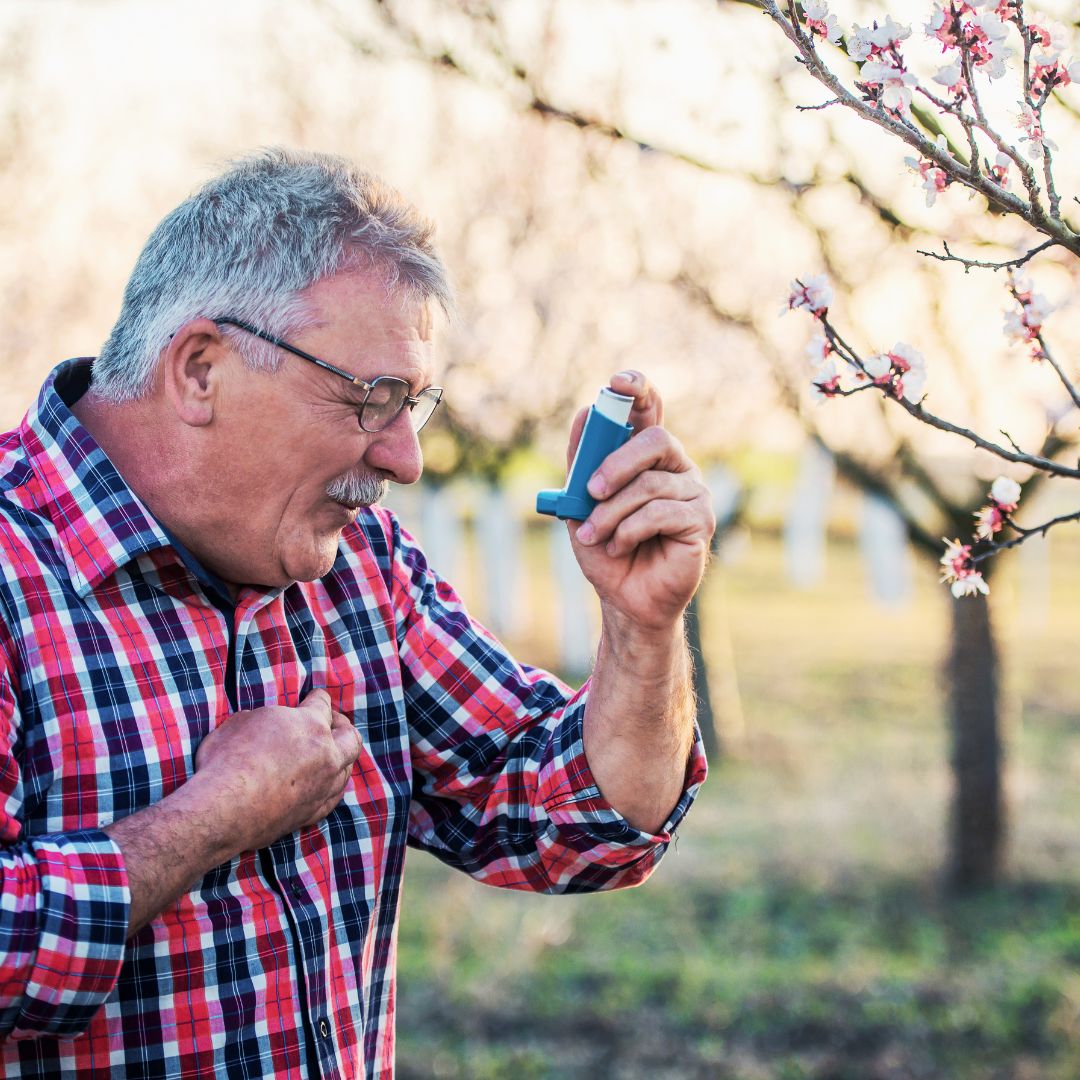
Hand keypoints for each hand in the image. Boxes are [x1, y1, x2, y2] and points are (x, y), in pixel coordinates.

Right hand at [193, 689, 361, 854]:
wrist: (222, 811)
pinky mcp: (312, 813)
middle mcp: (326, 755)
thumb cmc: (225, 761)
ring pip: (346, 769)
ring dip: (339, 759)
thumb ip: (259, 719)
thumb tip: (258, 722)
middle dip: (342, 727)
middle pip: (350, 737)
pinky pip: (334, 797)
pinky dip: (331, 787)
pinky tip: (322, 785)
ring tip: (327, 756)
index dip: (316, 698)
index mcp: (310, 724)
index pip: (323, 703)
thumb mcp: (239, 723)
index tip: (313, 698)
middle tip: (329, 725)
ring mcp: (323, 786)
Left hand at [568, 371, 714, 635]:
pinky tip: (618, 546)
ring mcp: (693, 493)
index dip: (638, 389)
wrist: (624, 598)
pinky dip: (629, 530)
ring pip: (650, 485)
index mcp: (647, 457)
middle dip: (617, 463)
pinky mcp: (700, 521)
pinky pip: (662, 513)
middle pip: (655, 440)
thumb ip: (582, 462)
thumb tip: (586, 413)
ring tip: (594, 536)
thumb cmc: (605, 548)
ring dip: (612, 513)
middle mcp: (675, 467)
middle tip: (591, 490)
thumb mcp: (581, 503)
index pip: (650, 410)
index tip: (617, 383)